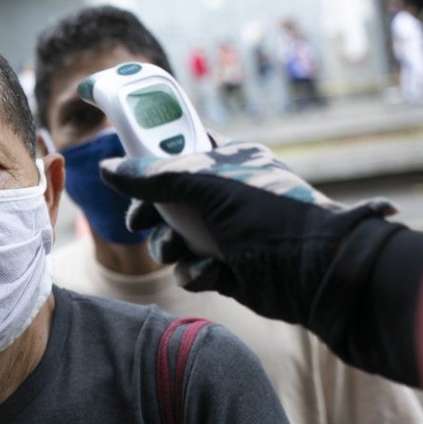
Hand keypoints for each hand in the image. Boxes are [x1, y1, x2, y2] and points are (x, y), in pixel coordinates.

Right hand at [101, 142, 395, 327]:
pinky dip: (194, 273)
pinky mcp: (226, 270)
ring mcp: (225, 234)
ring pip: (173, 238)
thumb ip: (154, 177)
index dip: (152, 159)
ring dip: (168, 246)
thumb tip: (107, 167)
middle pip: (166, 200)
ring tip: (178, 252)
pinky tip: (210, 273)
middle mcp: (226, 197)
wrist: (315, 273)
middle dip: (151, 214)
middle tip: (139, 222)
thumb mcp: (207, 186)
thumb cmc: (270, 216)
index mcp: (229, 163)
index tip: (126, 169)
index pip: (180, 150)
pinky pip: (190, 270)